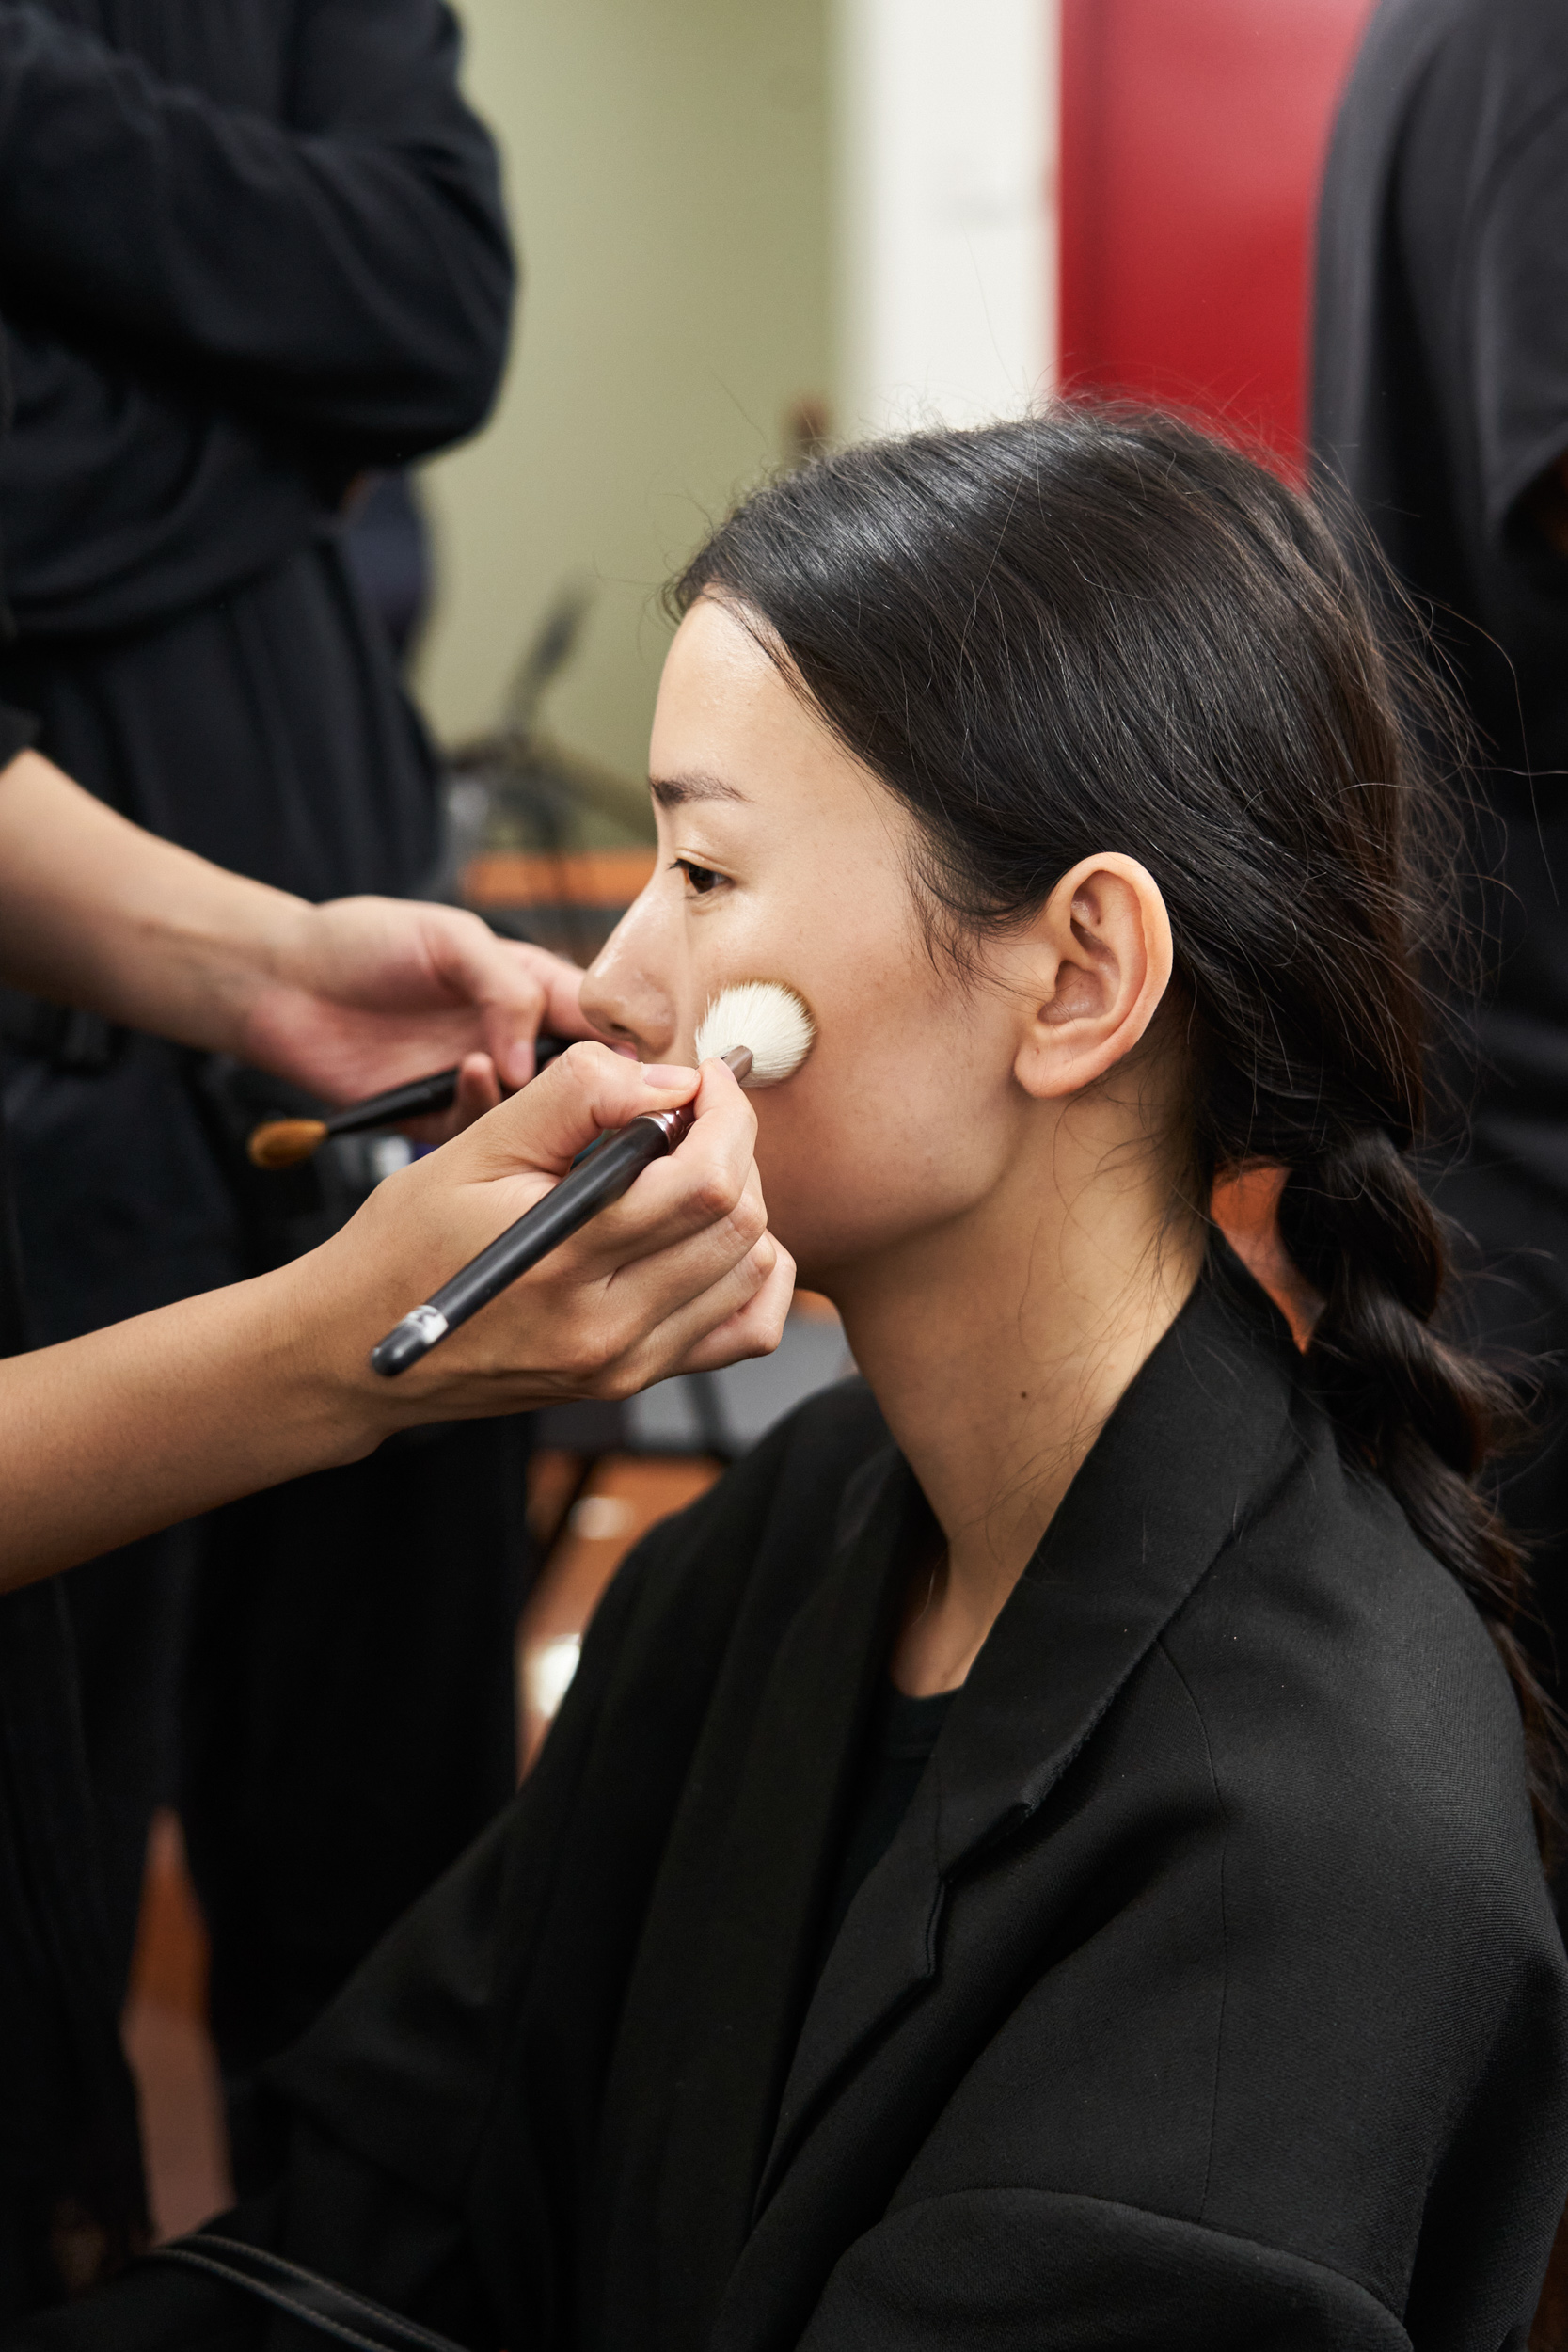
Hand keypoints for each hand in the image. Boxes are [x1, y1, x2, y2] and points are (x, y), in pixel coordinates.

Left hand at [237, 895, 598, 1130]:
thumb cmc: (359, 943)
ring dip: (530, 1102)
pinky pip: (477, 1133)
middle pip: (584, 1078)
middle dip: (597, 1089)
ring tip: (506, 1070)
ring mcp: (478, 1081)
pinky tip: (461, 1078)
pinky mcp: (439, 1118)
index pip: (605, 1020)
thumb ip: (506, 986)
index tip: (651, 1067)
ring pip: (536, 1116)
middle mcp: (514, 1039)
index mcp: (532, 987)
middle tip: (604, 1096)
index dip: (633, 1044)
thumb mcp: (447, 938)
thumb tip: (534, 1057)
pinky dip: (478, 1112)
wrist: (277, 983)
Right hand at [298, 1042, 795, 1430]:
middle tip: (693, 1116)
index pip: (705, 1181)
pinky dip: (752, 1274)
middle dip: (736, 1148)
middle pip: (740, 1223)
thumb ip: (576, 1098)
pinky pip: (747, 1330)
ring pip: (755, 1271)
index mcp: (565, 1259)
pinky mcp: (632, 1381)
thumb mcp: (474, 1146)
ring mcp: (625, 1364)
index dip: (726, 1113)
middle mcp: (605, 1326)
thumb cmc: (404, 1242)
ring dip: (742, 1203)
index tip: (705, 1079)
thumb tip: (670, 1081)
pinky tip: (706, 1237)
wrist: (357, 1348)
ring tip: (688, 1169)